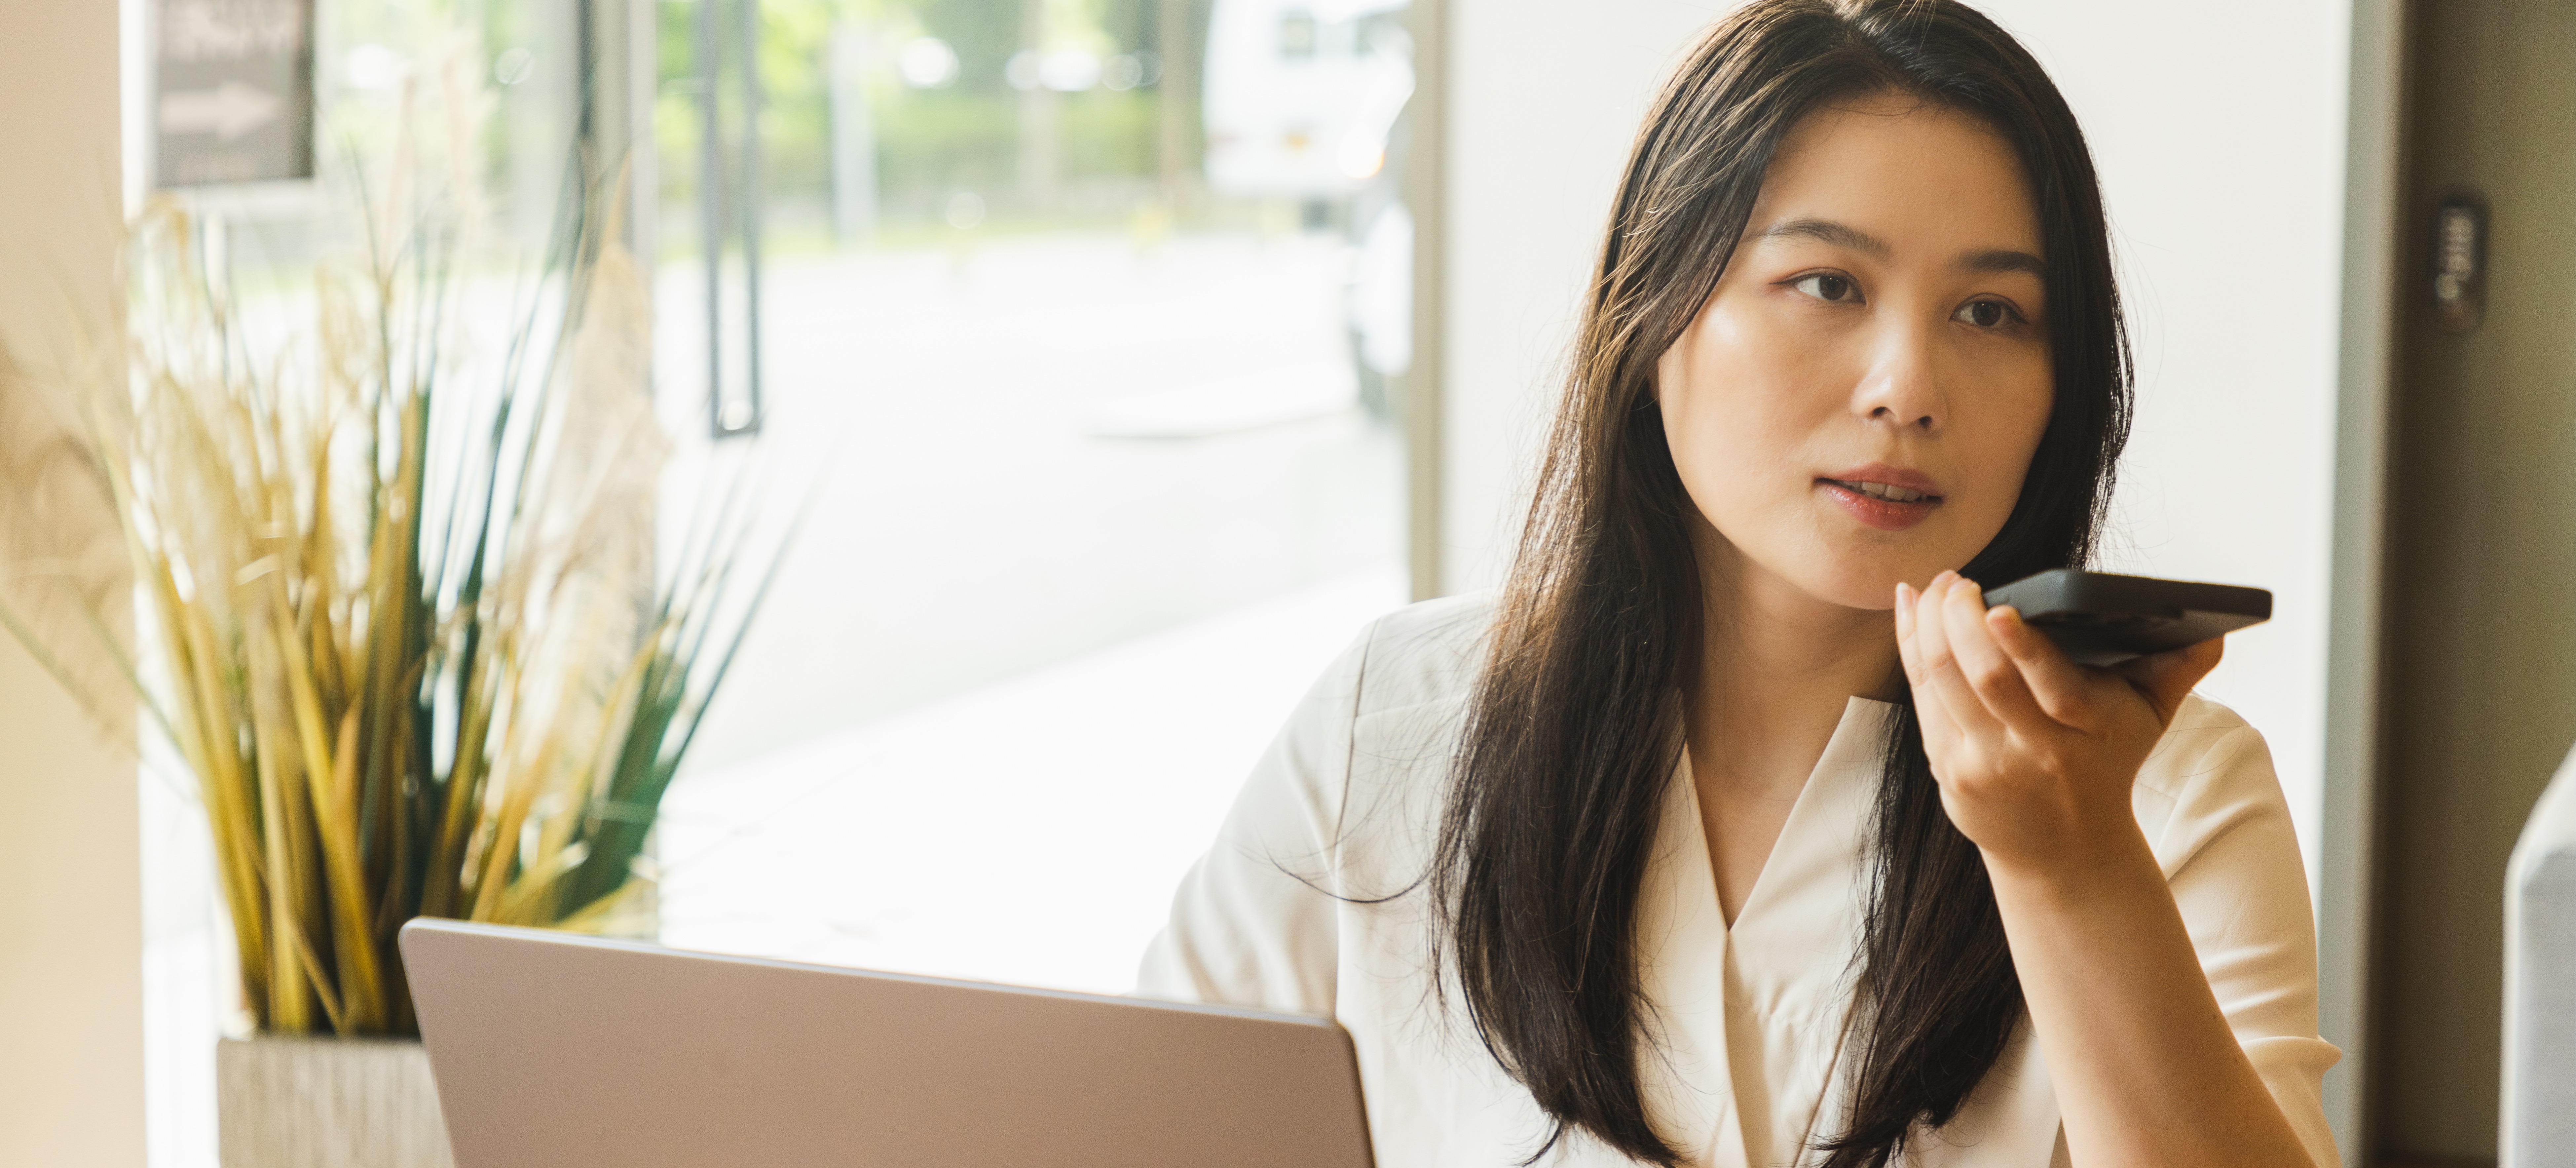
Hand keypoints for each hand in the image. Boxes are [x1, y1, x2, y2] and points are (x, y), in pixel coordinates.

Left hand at [1892, 571, 2224, 876]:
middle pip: (1984, 678)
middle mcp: (2034, 752)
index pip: (2050, 687)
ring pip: (1943, 683)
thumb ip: (2177, 671)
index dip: (2020, 645)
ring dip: (1929, 626)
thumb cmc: (2107, 765)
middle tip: (1955, 579)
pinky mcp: (1948, 769)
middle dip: (1959, 619)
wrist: (2066, 849)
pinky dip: (1910, 647)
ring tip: (1933, 586)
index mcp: (2088, 732)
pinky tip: (1910, 609)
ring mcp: (1985, 764)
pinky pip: (1921, 698)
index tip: (1997, 607)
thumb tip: (2216, 629)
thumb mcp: (2150, 721)